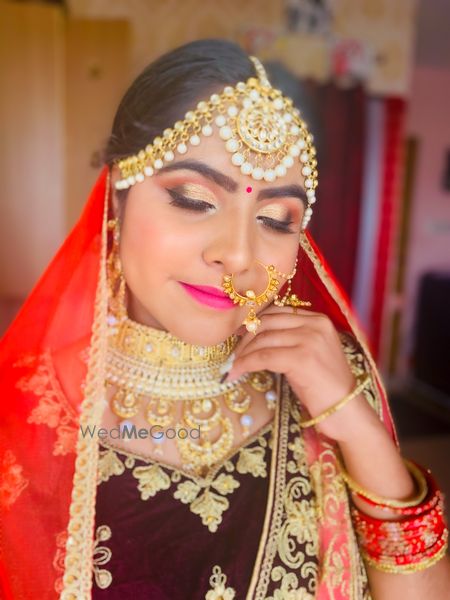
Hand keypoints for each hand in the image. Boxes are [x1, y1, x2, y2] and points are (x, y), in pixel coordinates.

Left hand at [226, 305, 380, 441]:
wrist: (347, 411)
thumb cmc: (325, 386)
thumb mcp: (308, 353)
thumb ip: (289, 338)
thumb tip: (252, 336)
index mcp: (319, 319)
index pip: (276, 312)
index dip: (253, 324)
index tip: (238, 337)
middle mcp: (315, 324)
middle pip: (266, 323)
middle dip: (244, 339)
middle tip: (232, 355)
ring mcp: (310, 340)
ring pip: (262, 340)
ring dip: (241, 355)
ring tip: (232, 368)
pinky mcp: (302, 358)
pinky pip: (263, 357)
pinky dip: (245, 365)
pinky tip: (236, 374)